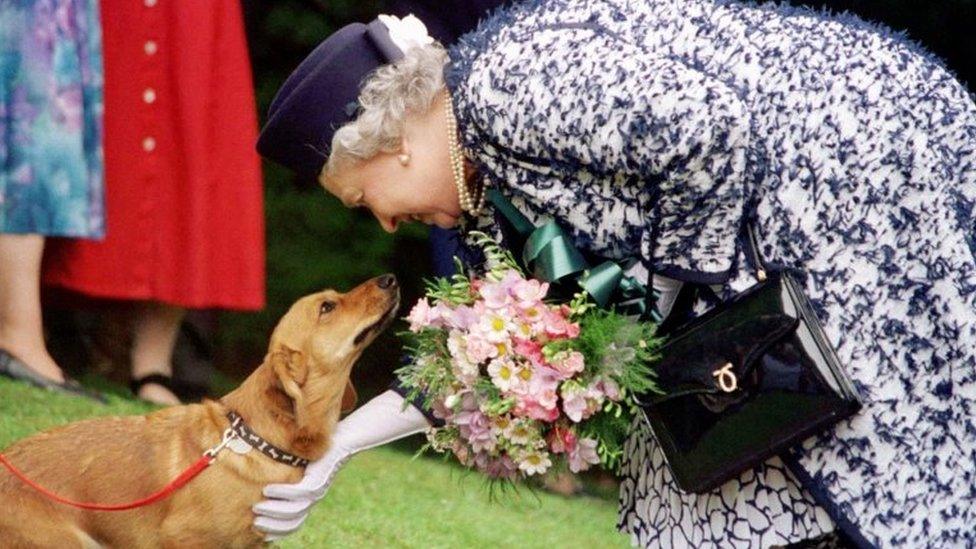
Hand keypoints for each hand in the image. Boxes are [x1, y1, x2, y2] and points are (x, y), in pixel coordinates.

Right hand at [252, 390, 429, 540]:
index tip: (261, 533)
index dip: (278, 530)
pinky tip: (268, 490)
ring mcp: (318, 489)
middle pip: (293, 521)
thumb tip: (265, 475)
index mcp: (311, 495)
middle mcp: (315, 496)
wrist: (348, 437)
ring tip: (257, 507)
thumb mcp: (304, 462)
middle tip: (254, 522)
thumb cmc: (324, 446)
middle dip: (272, 525)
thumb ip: (290, 471)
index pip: (294, 522)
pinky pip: (299, 492)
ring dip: (274, 511)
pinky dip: (282, 493)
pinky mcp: (319, 478)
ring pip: (294, 510)